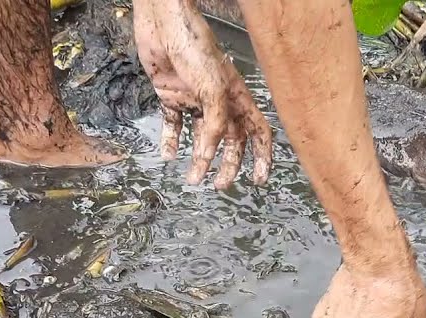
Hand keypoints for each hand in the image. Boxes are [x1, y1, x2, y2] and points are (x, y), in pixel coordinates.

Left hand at [134, 0, 271, 188]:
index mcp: (237, 98)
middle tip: (219, 185)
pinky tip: (169, 155)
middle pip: (230, 141)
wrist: (163, 25)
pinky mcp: (172, 96)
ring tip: (192, 178)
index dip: (262, 157)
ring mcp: (195, 99)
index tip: (258, 179)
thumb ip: (214, 125)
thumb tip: (208, 155)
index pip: (258, 132)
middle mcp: (219, 102)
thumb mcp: (213, 89)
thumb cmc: (194, 46)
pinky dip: (172, 141)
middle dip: (227, 165)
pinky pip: (174, 125)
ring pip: (202, 138)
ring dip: (199, 159)